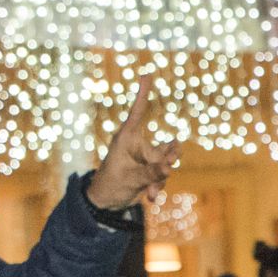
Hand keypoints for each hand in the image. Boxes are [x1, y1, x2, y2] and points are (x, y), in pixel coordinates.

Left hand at [88, 90, 183, 211]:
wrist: (107, 202)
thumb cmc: (111, 184)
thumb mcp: (131, 179)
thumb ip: (152, 173)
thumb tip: (170, 167)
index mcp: (127, 138)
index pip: (138, 111)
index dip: (143, 93)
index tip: (147, 74)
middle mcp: (138, 145)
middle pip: (164, 149)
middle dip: (166, 164)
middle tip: (167, 170)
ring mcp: (146, 158)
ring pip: (166, 163)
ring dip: (160, 179)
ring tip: (150, 193)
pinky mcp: (150, 170)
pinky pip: (163, 174)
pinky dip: (158, 186)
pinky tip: (149, 197)